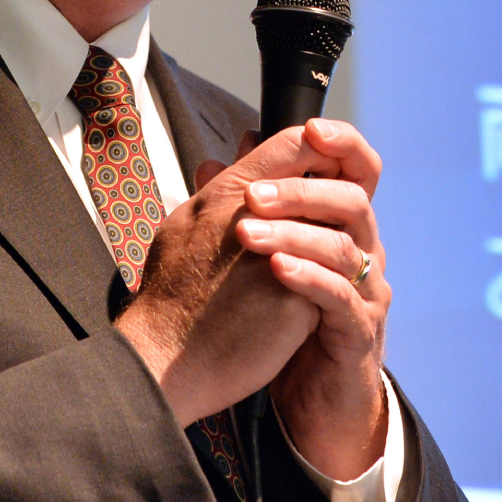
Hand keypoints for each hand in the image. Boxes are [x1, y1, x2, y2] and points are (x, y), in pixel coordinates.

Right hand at [114, 125, 325, 425]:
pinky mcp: (301, 300)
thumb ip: (221, 186)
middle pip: (322, 181)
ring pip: (334, 228)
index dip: (317, 146)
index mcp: (230, 192)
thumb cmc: (172, 292)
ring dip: (333, 237)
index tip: (321, 165)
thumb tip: (237, 150)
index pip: (292, 141)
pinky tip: (317, 294)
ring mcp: (285, 257)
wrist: (166, 359)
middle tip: (331, 210)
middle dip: (334, 192)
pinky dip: (327, 279)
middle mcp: (260, 218)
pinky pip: (332, 277)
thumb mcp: (188, 222)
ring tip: (321, 255)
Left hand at [232, 119, 391, 480]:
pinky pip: (340, 296)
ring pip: (345, 247)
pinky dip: (308, 277)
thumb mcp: (266, 257)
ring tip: (249, 233)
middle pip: (353, 201)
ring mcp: (367, 292)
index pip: (359, 170)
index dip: (344, 144)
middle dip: (303, 190)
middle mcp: (364, 252)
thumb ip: (249, 208)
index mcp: (344, 226)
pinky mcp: (358, 331)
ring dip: (295, 232)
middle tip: (253, 194)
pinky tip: (277, 269)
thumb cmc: (288, 321)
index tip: (310, 129)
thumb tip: (216, 159)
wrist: (309, 398)